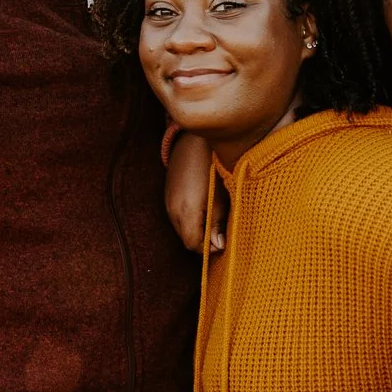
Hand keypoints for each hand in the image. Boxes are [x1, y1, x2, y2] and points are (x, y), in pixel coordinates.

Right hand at [166, 132, 218, 252]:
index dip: (208, 250)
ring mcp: (168, 203)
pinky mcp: (168, 195)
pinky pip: (177, 217)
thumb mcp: (221, 197)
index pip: (193, 245)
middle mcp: (173, 210)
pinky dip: (190, 220)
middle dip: (203, 242)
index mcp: (186, 212)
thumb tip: (219, 246)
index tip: (223, 245)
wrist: (192, 140)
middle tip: (221, 236)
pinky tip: (204, 210)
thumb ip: (218, 223)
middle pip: (186, 239)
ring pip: (181, 229)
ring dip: (197, 231)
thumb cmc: (212, 167)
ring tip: (214, 223)